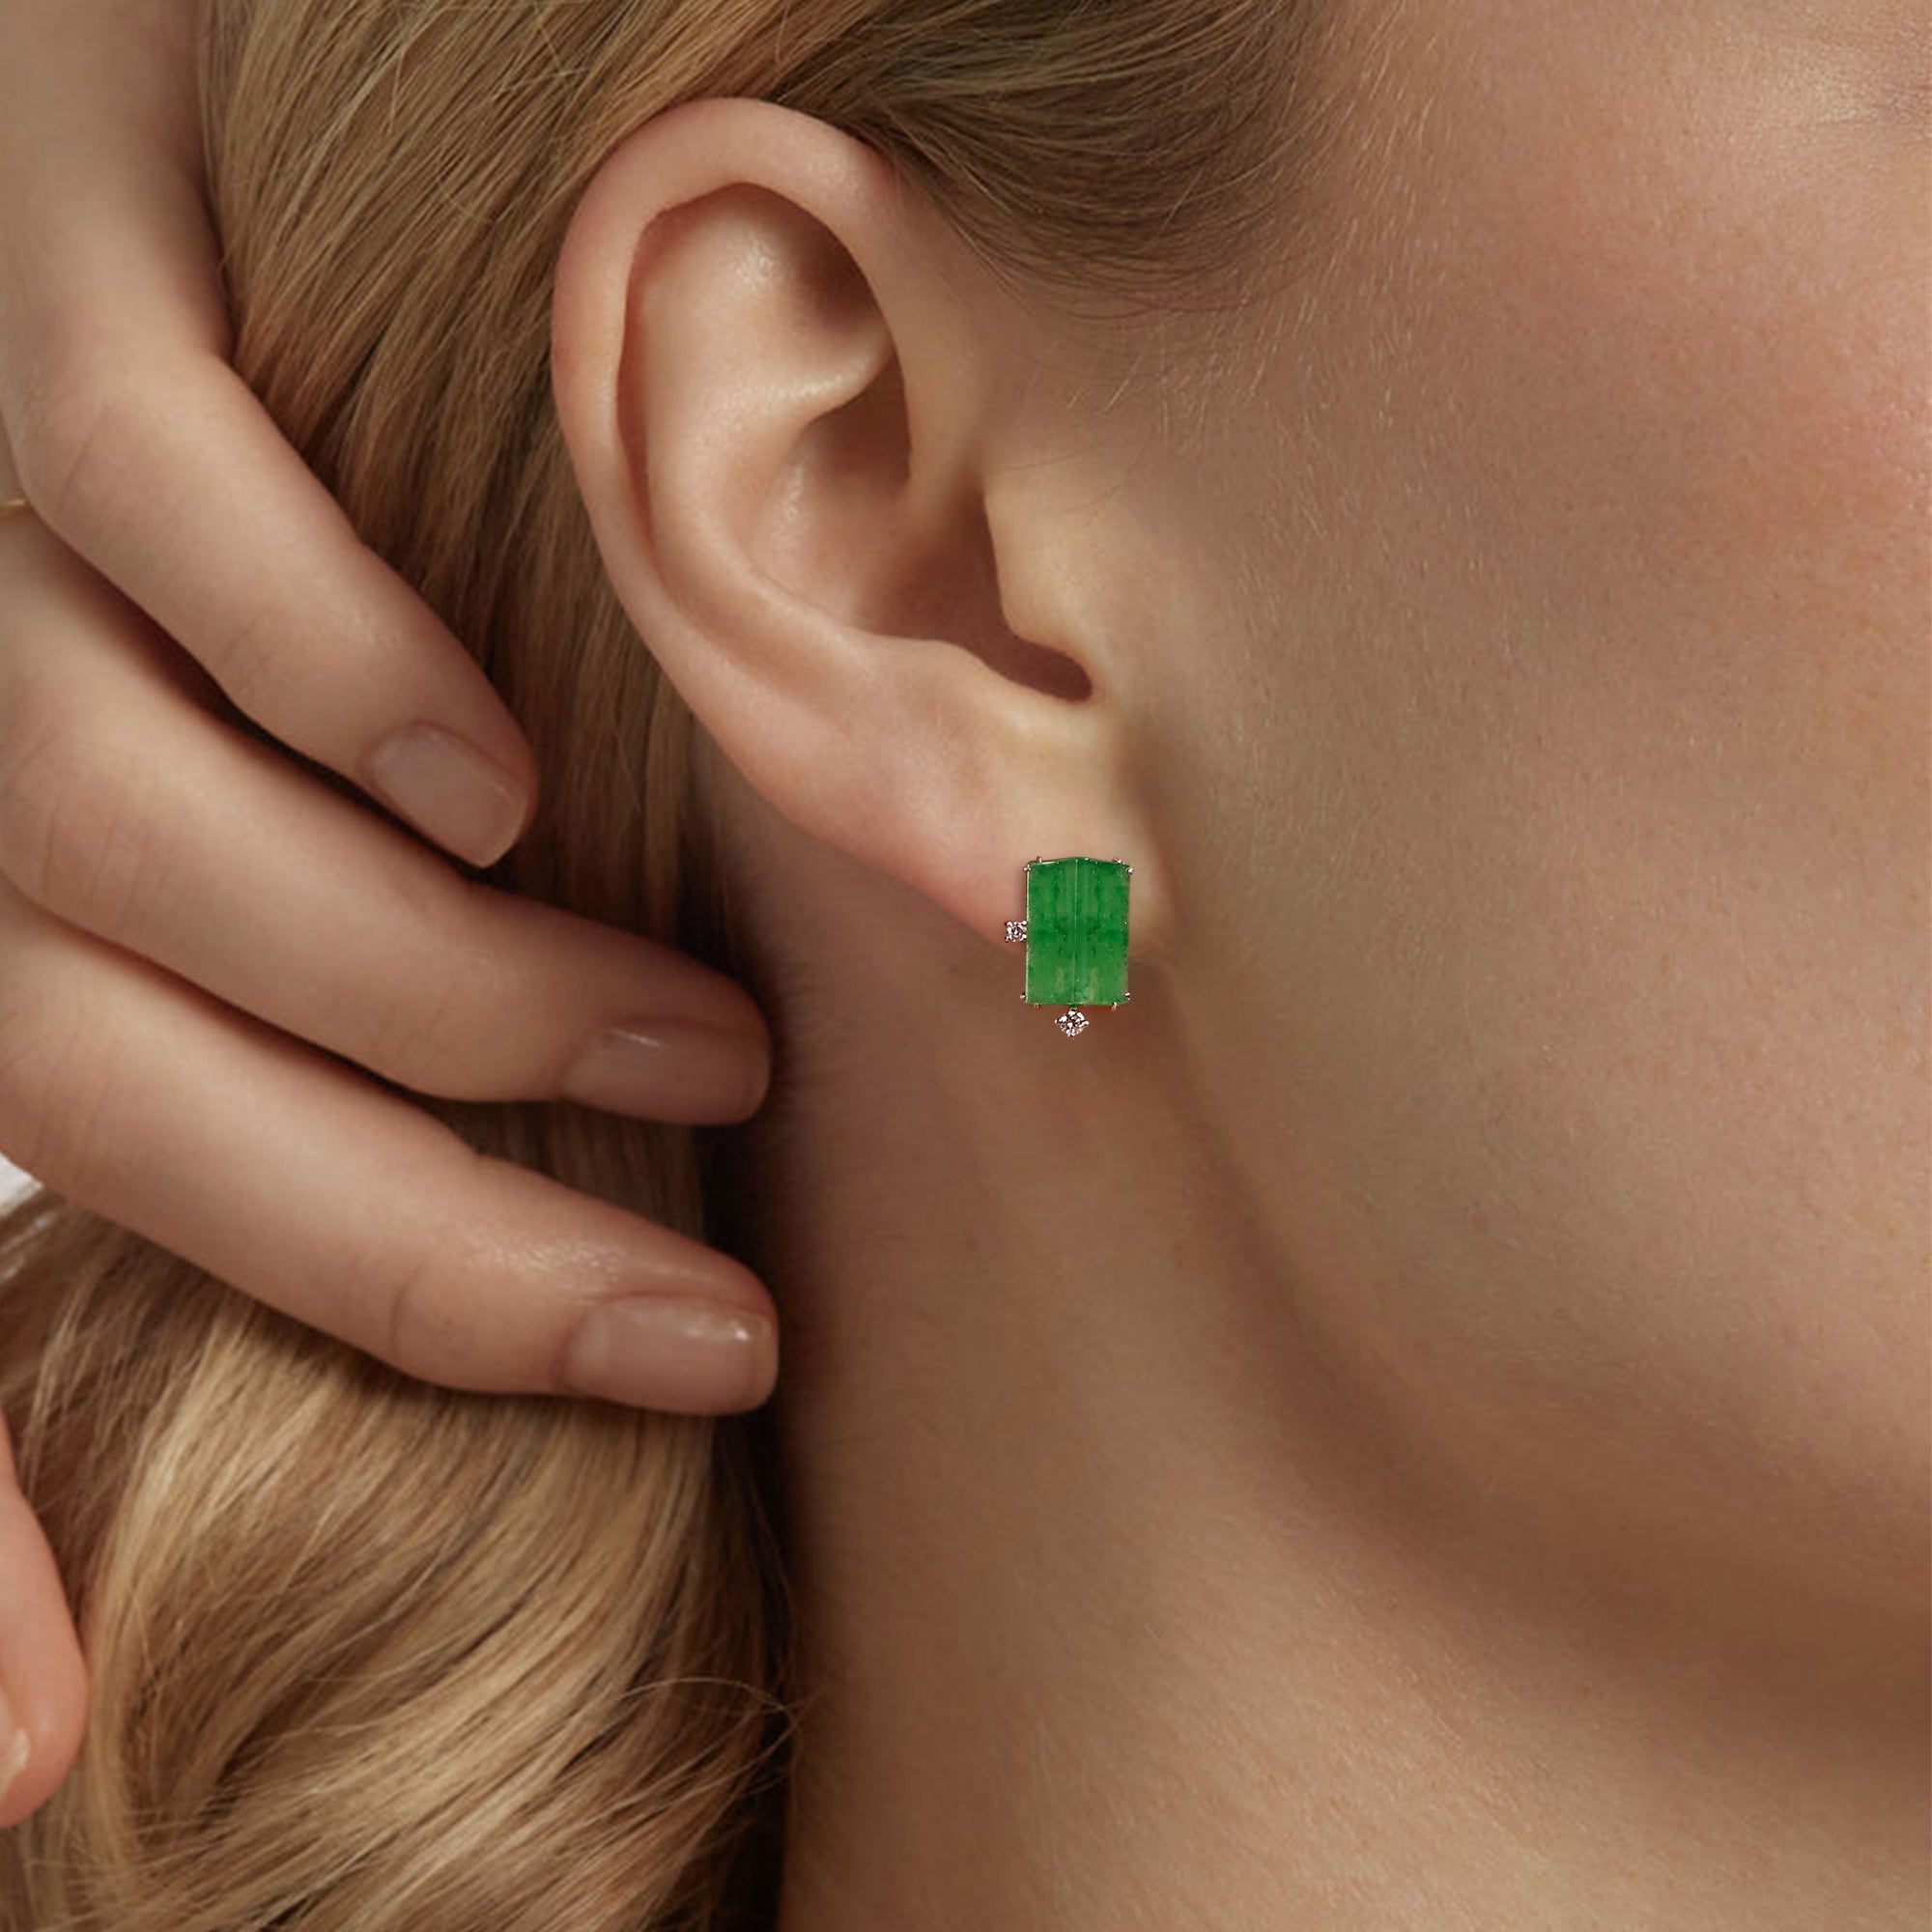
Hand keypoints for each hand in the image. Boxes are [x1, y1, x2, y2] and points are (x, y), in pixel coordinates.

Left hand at [0, 0, 778, 1825]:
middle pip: (121, 1063)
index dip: (250, 1375)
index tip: (523, 1454)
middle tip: (706, 1298)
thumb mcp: (189, 721)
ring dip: (446, 987)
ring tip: (686, 1039)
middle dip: (437, 1236)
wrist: (69, 57)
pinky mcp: (35, 237)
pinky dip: (337, 676)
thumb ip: (302, 932)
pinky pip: (159, 513)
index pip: (62, 1179)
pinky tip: (492, 770)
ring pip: (142, 830)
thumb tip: (499, 1115)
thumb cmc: (199, 439)